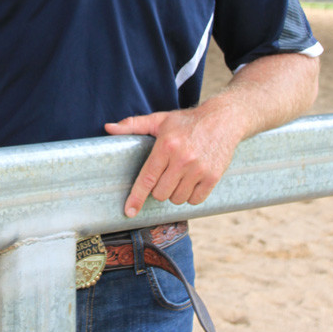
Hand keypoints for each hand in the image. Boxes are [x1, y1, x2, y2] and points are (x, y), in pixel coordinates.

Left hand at [105, 103, 238, 217]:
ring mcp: (200, 169)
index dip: (136, 197)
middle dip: (159, 189)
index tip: (129, 211)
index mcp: (166, 145)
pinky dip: (191, 196)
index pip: (147, 177)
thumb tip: (108, 128)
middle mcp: (183, 159)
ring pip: (177, 199)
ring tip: (179, 176)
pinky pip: (195, 200)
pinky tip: (191, 181)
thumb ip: (133, 125)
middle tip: (165, 175)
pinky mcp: (213, 177)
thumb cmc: (187, 122)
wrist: (224, 119)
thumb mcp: (160, 119)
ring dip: (175, 193)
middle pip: (161, 193)